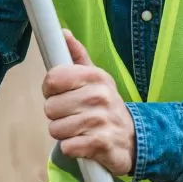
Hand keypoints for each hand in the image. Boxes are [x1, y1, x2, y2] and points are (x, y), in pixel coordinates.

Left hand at [44, 31, 135, 175]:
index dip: (51, 91)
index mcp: (95, 76)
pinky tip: (85, 143)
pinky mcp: (100, 143)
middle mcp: (99, 96)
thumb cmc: (105, 107)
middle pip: (50, 107)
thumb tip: (63, 33)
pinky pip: (66, 146)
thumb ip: (77, 57)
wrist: (133, 139)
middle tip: (75, 116)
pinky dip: (72, 148)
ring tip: (81, 129)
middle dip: (58, 116)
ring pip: (55, 128)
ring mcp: (100, 120)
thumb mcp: (96, 79)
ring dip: (64, 133)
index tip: (62, 94)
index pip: (52, 79)